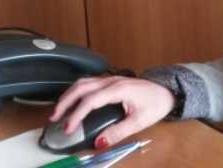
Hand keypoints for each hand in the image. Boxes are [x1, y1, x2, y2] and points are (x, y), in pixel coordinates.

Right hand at [49, 76, 174, 147]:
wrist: (168, 90)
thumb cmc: (156, 104)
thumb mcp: (140, 121)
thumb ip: (119, 132)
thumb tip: (99, 142)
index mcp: (119, 89)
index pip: (91, 100)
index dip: (77, 114)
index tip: (68, 128)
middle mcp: (112, 81)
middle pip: (82, 87)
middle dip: (65, 102)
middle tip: (54, 118)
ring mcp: (111, 79)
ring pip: (83, 82)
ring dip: (68, 95)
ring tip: (58, 111)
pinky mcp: (111, 81)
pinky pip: (89, 83)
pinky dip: (76, 92)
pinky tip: (72, 102)